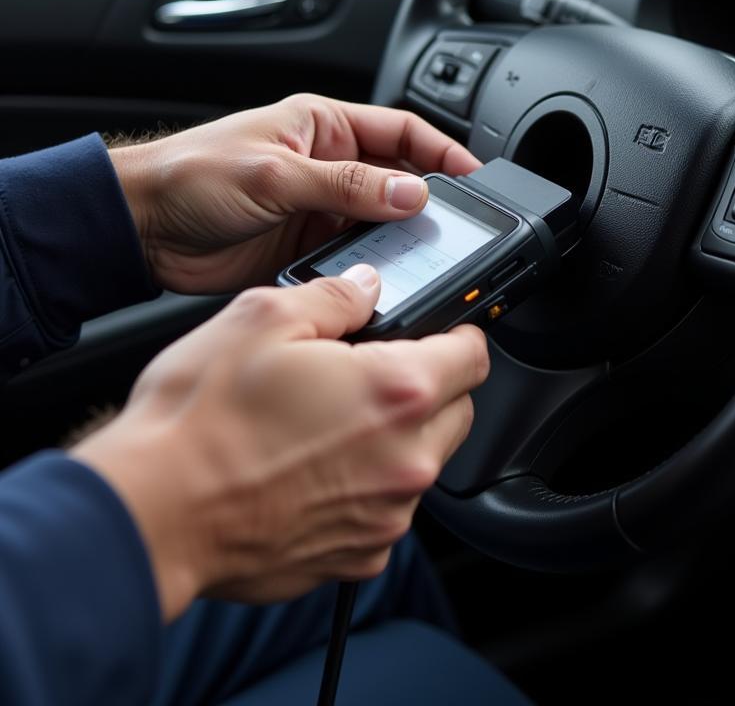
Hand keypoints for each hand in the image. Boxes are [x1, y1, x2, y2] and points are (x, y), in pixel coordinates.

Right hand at [72, 266, 488, 620]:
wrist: (151, 514)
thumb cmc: (200, 421)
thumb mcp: (262, 319)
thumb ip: (335, 296)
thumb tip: (369, 287)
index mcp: (396, 392)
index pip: (474, 356)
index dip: (460, 335)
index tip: (441, 332)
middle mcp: (406, 460)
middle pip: (457, 411)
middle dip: (430, 387)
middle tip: (374, 374)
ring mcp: (386, 517)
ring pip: (423, 462)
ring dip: (397, 440)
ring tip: (330, 424)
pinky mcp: (359, 557)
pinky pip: (386, 512)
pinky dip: (367, 489)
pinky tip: (314, 472)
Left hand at [109, 94, 480, 292]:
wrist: (140, 227)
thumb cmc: (190, 175)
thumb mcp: (274, 174)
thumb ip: (345, 184)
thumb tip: (408, 192)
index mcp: (323, 126)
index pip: (402, 131)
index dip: (443, 152)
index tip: (475, 178)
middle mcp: (328, 165)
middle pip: (398, 180)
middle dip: (428, 202)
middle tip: (458, 227)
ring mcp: (319, 209)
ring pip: (380, 223)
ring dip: (401, 240)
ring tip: (426, 258)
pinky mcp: (306, 248)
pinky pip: (354, 257)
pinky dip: (371, 269)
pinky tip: (382, 281)